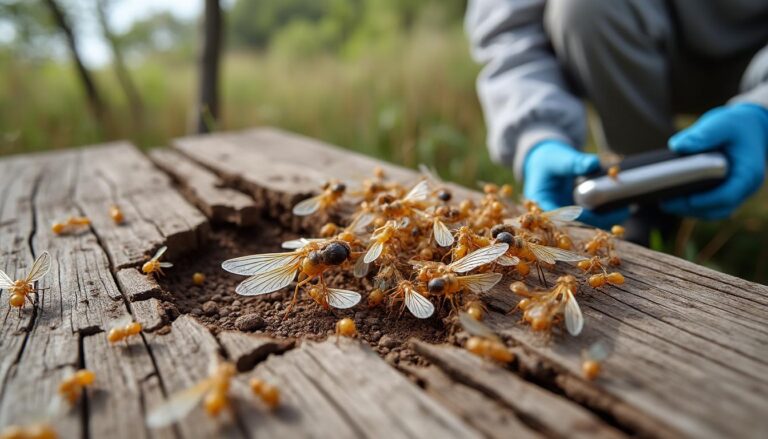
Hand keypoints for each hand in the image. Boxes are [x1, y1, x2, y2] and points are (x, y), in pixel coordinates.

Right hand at [523, 140, 629, 228]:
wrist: (545, 160)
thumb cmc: (548, 159)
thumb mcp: (560, 159)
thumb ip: (575, 162)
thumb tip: (593, 163)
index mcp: (543, 203)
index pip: (562, 217)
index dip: (583, 218)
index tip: (603, 212)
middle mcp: (553, 214)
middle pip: (577, 225)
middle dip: (600, 221)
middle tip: (623, 211)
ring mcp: (566, 216)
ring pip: (586, 224)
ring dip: (605, 219)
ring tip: (625, 209)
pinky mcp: (576, 213)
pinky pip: (591, 217)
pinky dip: (604, 213)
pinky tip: (619, 208)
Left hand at [661, 103, 767, 219]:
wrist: (750, 126)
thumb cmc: (736, 125)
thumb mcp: (722, 124)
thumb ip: (702, 135)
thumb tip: (678, 146)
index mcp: (748, 172)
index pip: (727, 195)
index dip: (705, 201)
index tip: (683, 199)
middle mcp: (745, 187)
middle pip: (718, 209)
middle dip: (690, 209)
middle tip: (664, 203)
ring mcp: (737, 192)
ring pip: (713, 211)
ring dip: (690, 211)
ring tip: (665, 203)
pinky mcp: (726, 192)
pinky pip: (711, 206)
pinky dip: (693, 206)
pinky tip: (674, 199)